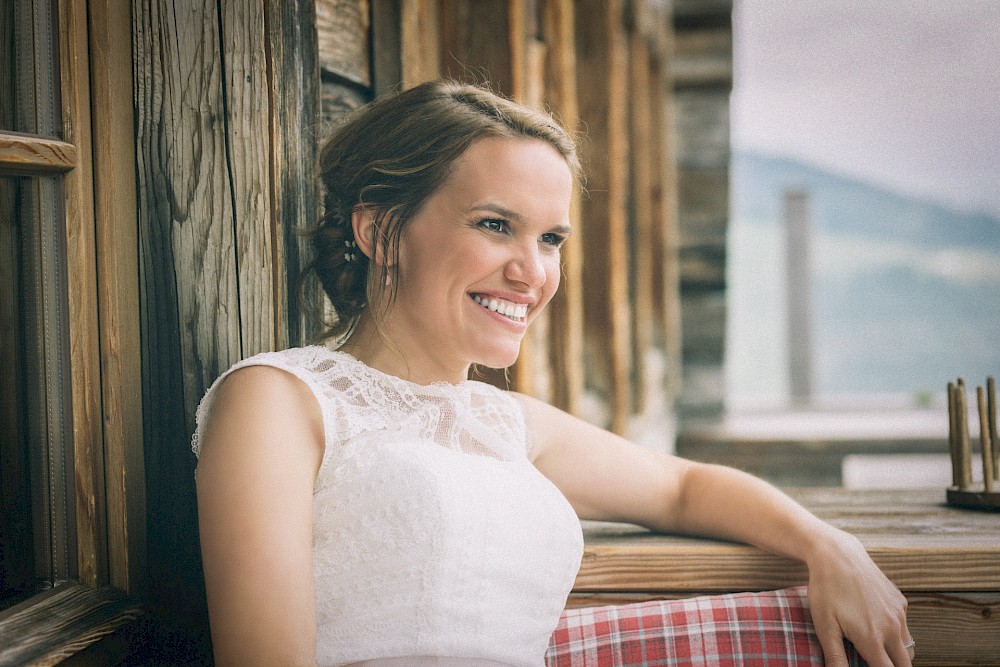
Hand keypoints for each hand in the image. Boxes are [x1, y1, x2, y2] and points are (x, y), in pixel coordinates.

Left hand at [806, 529, 913, 666]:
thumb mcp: (824, 625)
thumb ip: (835, 656)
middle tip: (873, 661)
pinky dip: (897, 634)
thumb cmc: (825, 590)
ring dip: (897, 655)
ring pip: (908, 648)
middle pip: (904, 665)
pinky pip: (905, 627)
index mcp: (872, 639)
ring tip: (875, 651)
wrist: (837, 554)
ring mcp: (899, 614)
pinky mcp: (901, 602)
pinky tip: (876, 625)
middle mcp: (892, 628)